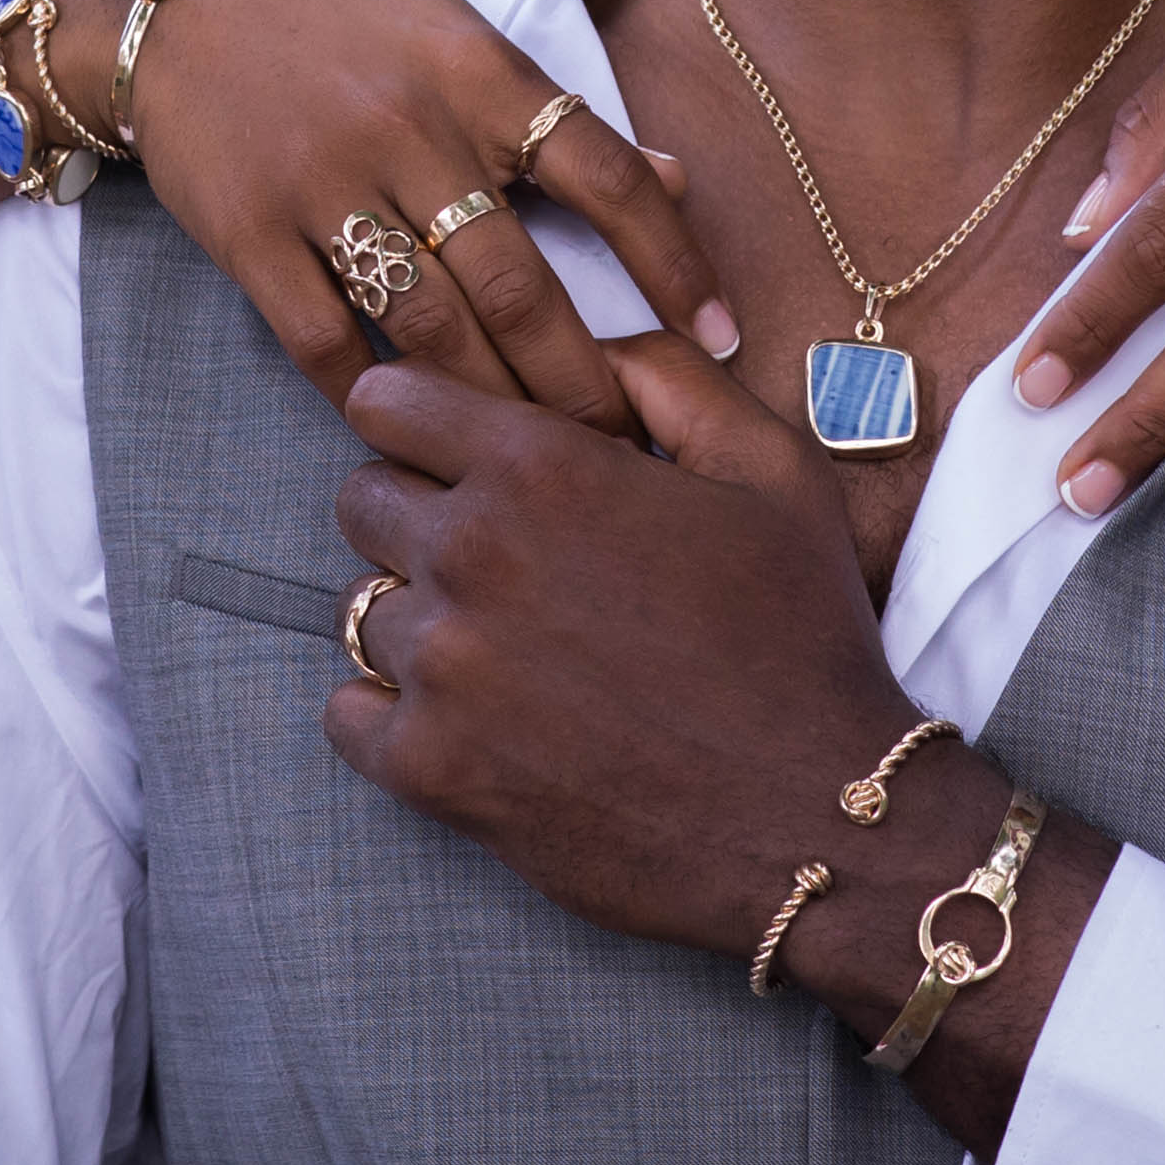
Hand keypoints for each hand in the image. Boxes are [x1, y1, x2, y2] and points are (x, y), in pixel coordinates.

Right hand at [83, 0, 739, 436]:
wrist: (173, 12)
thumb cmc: (337, 26)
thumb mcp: (455, 36)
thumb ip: (554, 117)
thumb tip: (676, 180)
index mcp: (477, 71)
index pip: (606, 175)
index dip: (676, 264)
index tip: (725, 338)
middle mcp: (409, 128)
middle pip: (522, 284)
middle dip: (585, 380)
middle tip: (626, 443)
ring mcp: (325, 185)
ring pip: (433, 329)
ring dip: (496, 405)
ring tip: (540, 457)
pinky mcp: (251, 236)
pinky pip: (328, 343)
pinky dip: (376, 397)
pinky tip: (414, 433)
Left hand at [324, 341, 1109, 1158]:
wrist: (816, 817)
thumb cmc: (801, 636)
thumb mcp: (772, 469)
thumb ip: (668, 377)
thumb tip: (587, 347)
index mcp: (543, 465)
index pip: (387, 400)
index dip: (419, 418)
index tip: (452, 451)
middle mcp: (473, 553)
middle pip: (363, 500)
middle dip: (420, 514)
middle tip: (502, 560)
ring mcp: (442, 667)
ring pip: (362, 610)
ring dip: (422, 622)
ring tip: (512, 653)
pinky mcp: (430, 768)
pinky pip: (348, 714)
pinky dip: (395, 715)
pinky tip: (475, 718)